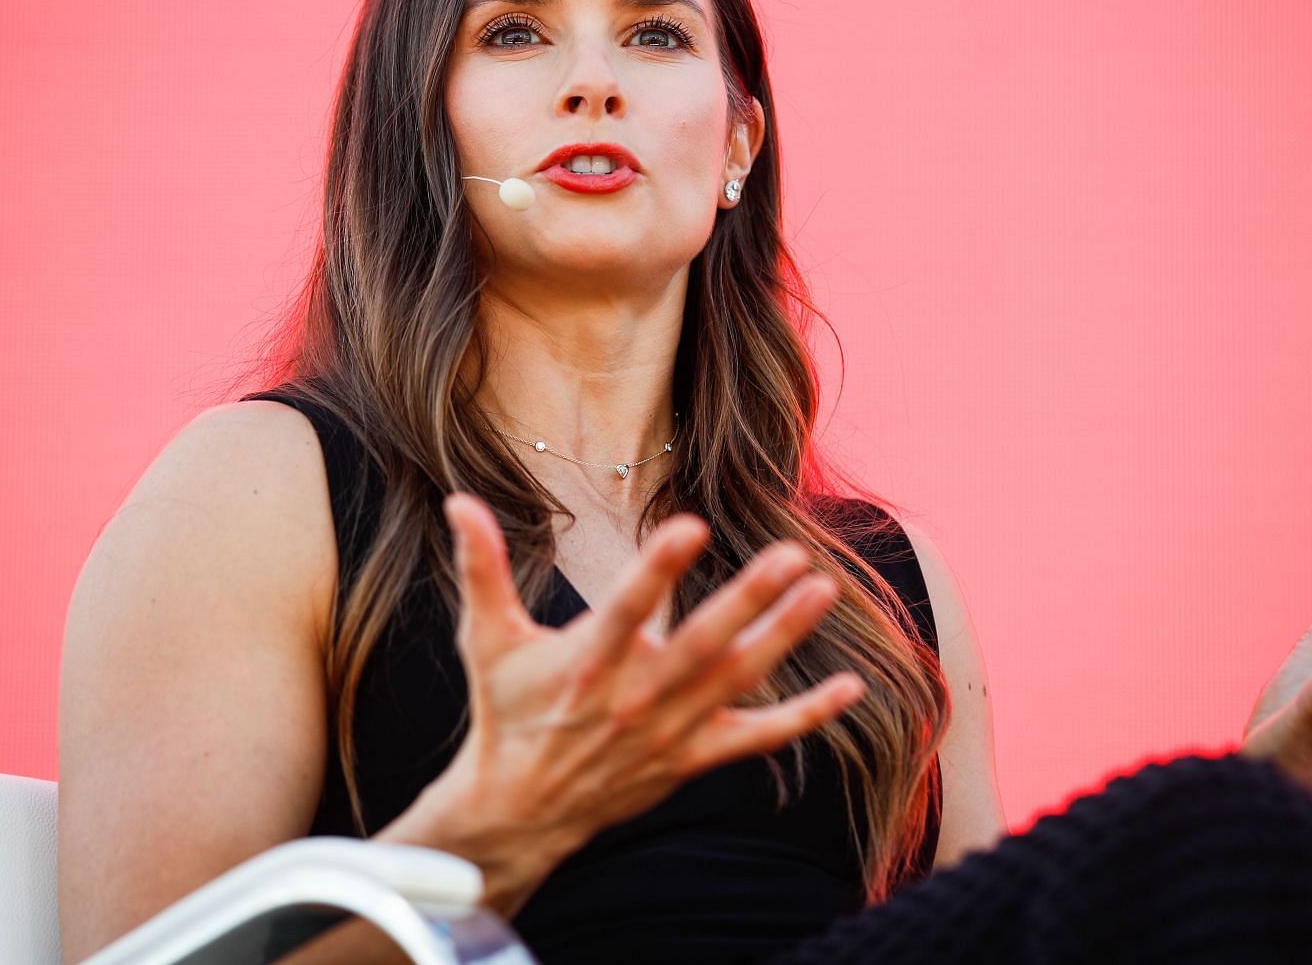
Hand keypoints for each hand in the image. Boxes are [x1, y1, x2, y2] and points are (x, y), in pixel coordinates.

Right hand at [405, 492, 864, 909]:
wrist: (522, 809)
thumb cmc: (508, 711)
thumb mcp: (485, 639)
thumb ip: (481, 568)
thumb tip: (459, 502)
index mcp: (587, 661)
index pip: (626, 608)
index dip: (658, 570)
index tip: (690, 525)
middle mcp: (635, 697)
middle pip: (700, 644)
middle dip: (747, 599)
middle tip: (791, 554)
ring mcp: (671, 730)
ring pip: (738, 680)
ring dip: (784, 637)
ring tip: (823, 590)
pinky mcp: (695, 757)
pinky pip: (760, 737)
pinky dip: (807, 716)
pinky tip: (851, 688)